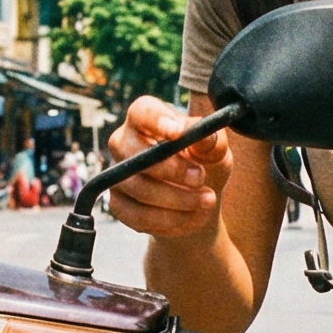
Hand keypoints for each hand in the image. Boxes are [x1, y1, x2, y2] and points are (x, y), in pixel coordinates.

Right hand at [102, 95, 232, 238]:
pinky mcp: (118, 205)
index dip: (156, 121)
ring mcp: (117, 175)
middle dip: (171, 170)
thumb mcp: (216, 151)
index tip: (177, 133)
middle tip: (200, 178)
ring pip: (140, 189)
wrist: (197, 200)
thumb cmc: (204, 163)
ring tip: (208, 201)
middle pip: (136, 155)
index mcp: (146, 119)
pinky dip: (171, 221)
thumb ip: (212, 142)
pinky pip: (139, 216)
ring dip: (178, 200)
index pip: (142, 111)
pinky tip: (194, 217)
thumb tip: (204, 137)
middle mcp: (124, 143)